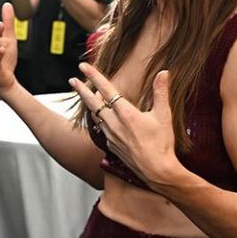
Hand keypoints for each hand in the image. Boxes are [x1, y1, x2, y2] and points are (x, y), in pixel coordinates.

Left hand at [69, 62, 177, 186]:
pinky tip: (100, 118)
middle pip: (92, 103)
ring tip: (85, 96)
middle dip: (81, 90)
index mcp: (126, 113)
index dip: (94, 76)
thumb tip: (163, 73)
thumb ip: (161, 92)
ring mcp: (111, 136)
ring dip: (89, 104)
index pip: (105, 89)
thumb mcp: (164, 116)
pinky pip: (101, 128)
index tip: (84, 66)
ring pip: (95, 116)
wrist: (157, 171)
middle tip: (72, 80)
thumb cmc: (162, 144)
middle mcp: (114, 124)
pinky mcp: (112, 146)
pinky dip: (98, 119)